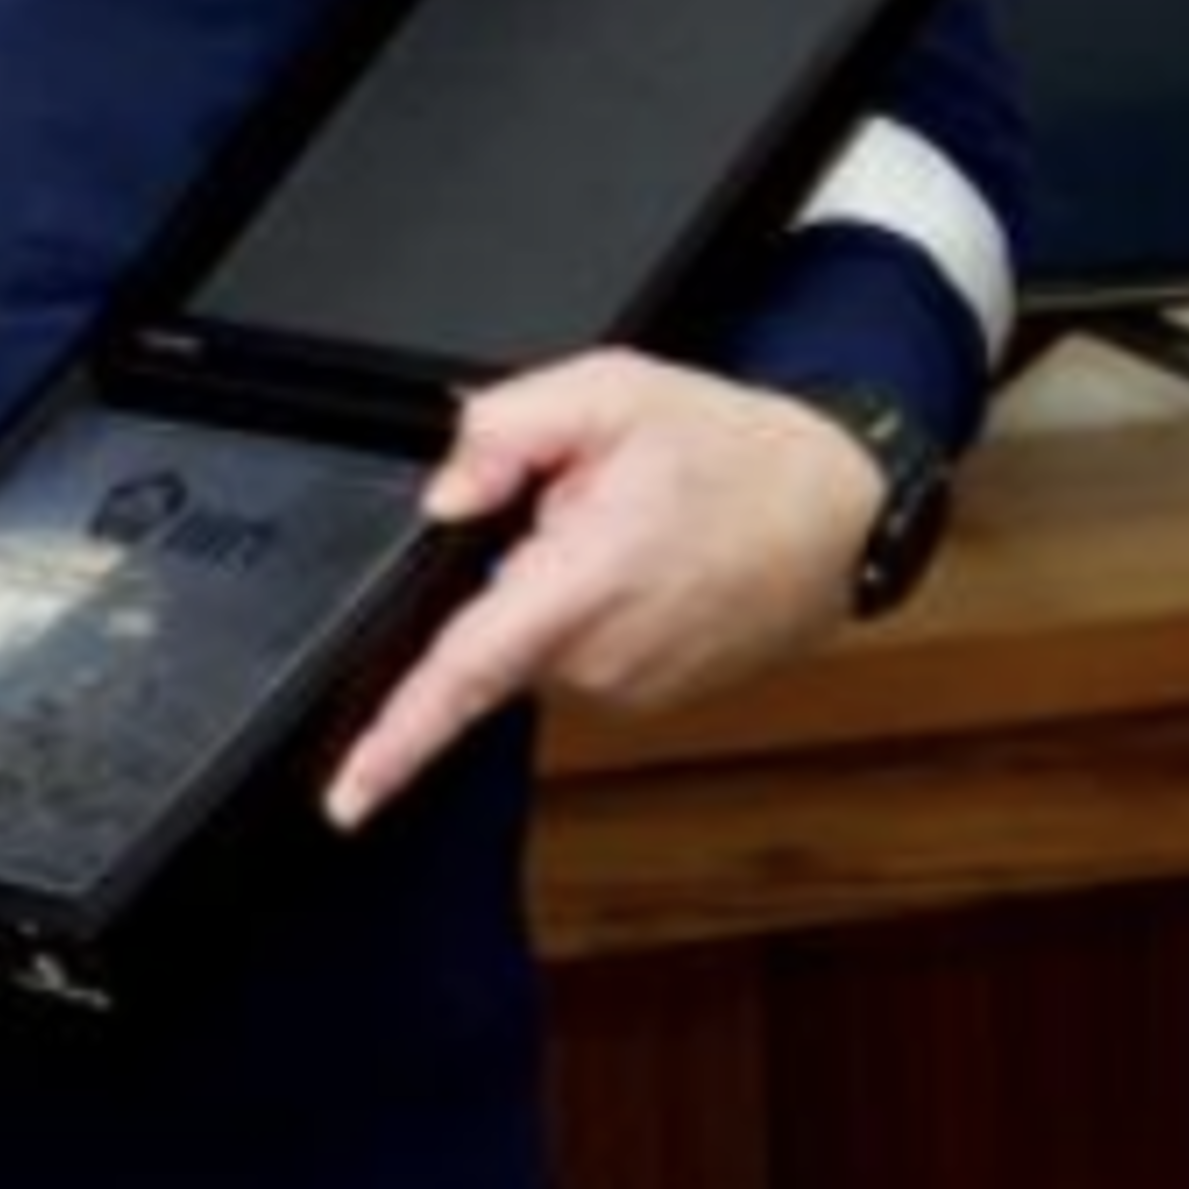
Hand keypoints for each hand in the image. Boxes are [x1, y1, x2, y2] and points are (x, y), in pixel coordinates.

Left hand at [320, 345, 890, 830]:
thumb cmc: (733, 451)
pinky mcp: (645, 696)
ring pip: (529, 636)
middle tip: (578, 496)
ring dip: (547, 581)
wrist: (840, 508)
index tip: (348, 796)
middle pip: (485, 627)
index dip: (399, 741)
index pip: (466, 675)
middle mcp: (603, 658)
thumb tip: (441, 494)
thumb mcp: (611, 392)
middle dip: (504, 560)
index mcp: (584, 587)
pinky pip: (572, 650)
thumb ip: (507, 429)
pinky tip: (638, 560)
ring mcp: (627, 688)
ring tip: (623, 523)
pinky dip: (580, 605)